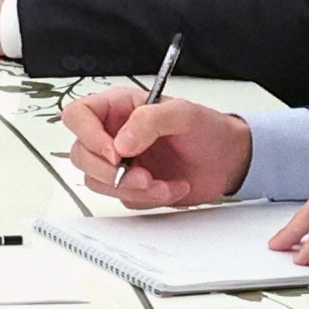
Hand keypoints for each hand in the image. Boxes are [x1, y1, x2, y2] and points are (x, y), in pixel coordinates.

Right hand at [68, 90, 251, 206]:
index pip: (79, 116)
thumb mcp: (183, 114)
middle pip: (80, 155)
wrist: (229, 161)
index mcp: (119, 108)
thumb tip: (121, 142)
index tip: (115, 153)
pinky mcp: (130, 186)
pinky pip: (122, 199)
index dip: (88, 136)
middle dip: (110, 172)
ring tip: (163, 183)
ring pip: (98, 182)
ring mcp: (120, 163)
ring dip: (132, 189)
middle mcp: (113, 135)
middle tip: (142, 175)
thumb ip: (150, 120)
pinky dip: (148, 199)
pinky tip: (170, 187)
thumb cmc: (208, 130)